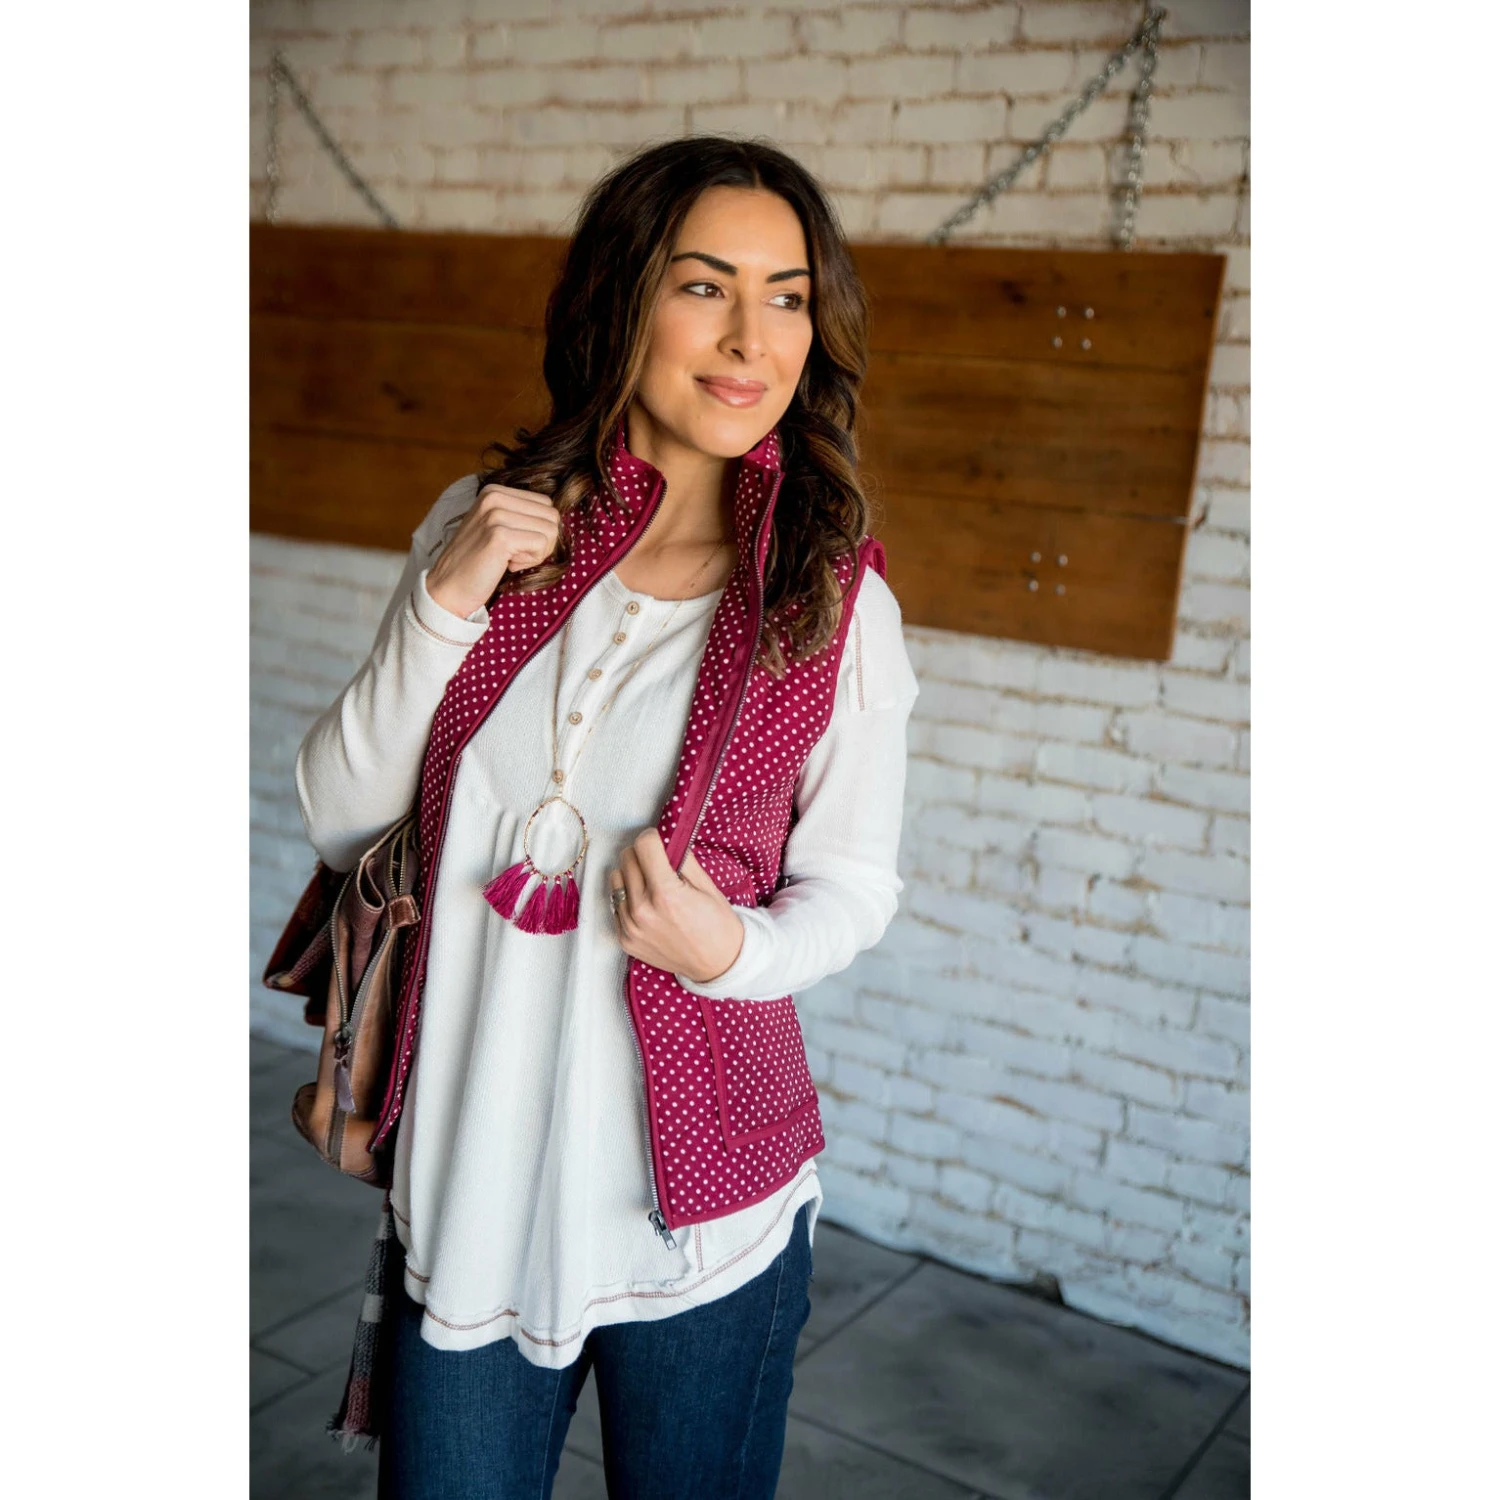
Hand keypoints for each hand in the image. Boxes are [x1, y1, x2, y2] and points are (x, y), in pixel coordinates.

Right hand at [427, 482, 560, 618]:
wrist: (448, 587)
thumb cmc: (478, 562)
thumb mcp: (497, 526)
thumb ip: (522, 515)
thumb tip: (558, 517)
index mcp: (494, 490)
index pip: (546, 504)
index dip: (538, 530)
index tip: (513, 543)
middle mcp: (494, 496)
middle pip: (552, 515)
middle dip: (541, 541)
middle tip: (513, 554)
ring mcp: (495, 514)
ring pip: (551, 530)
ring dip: (536, 552)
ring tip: (508, 559)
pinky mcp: (499, 536)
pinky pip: (542, 544)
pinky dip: (530, 561)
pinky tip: (507, 565)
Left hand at [610, 829, 744, 984]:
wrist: (718, 965)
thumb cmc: (718, 924)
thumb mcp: (706, 885)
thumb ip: (682, 858)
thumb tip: (665, 838)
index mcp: (666, 894)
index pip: (643, 845)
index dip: (653, 838)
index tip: (660, 841)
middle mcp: (642, 911)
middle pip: (627, 858)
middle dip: (643, 854)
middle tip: (659, 863)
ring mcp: (631, 928)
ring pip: (616, 879)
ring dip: (632, 875)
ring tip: (652, 884)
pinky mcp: (625, 940)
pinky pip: (616, 904)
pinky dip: (629, 898)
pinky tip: (648, 905)